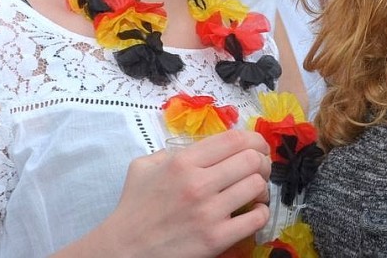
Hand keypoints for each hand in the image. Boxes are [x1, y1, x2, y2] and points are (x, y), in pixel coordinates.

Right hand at [55, 129, 270, 257]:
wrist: (123, 250)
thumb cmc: (133, 207)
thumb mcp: (144, 166)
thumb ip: (171, 151)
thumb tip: (201, 147)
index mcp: (183, 161)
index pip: (233, 139)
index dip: (253, 139)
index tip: (257, 145)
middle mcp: (198, 182)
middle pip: (251, 159)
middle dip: (262, 160)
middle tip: (260, 167)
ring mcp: (209, 212)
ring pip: (256, 185)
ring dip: (262, 186)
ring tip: (256, 190)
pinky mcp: (216, 239)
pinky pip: (256, 218)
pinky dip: (261, 212)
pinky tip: (253, 211)